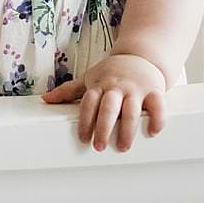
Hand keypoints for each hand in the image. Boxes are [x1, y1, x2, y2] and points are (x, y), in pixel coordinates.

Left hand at [41, 52, 167, 151]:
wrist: (140, 56)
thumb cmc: (112, 71)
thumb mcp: (89, 78)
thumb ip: (69, 90)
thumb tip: (46, 99)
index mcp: (100, 84)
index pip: (89, 103)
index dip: (85, 120)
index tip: (83, 138)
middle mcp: (117, 87)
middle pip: (109, 107)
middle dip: (104, 127)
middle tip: (100, 146)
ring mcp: (136, 88)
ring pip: (132, 109)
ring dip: (128, 129)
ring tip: (123, 146)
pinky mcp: (154, 91)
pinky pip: (158, 105)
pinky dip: (157, 119)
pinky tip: (153, 132)